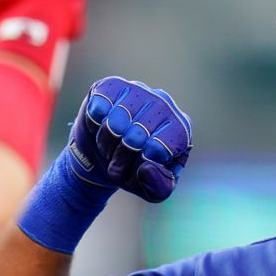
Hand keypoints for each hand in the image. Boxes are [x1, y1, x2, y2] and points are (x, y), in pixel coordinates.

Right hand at [68, 76, 191, 202]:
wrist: (105, 156)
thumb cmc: (135, 171)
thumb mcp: (153, 189)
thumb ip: (158, 186)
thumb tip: (147, 167)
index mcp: (181, 129)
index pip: (162, 148)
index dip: (142, 163)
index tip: (139, 164)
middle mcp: (164, 104)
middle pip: (137, 137)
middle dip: (121, 158)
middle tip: (118, 161)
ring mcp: (138, 91)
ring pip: (116, 122)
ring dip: (106, 144)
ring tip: (109, 147)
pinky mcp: (112, 86)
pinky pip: (99, 107)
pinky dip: (94, 125)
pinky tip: (100, 126)